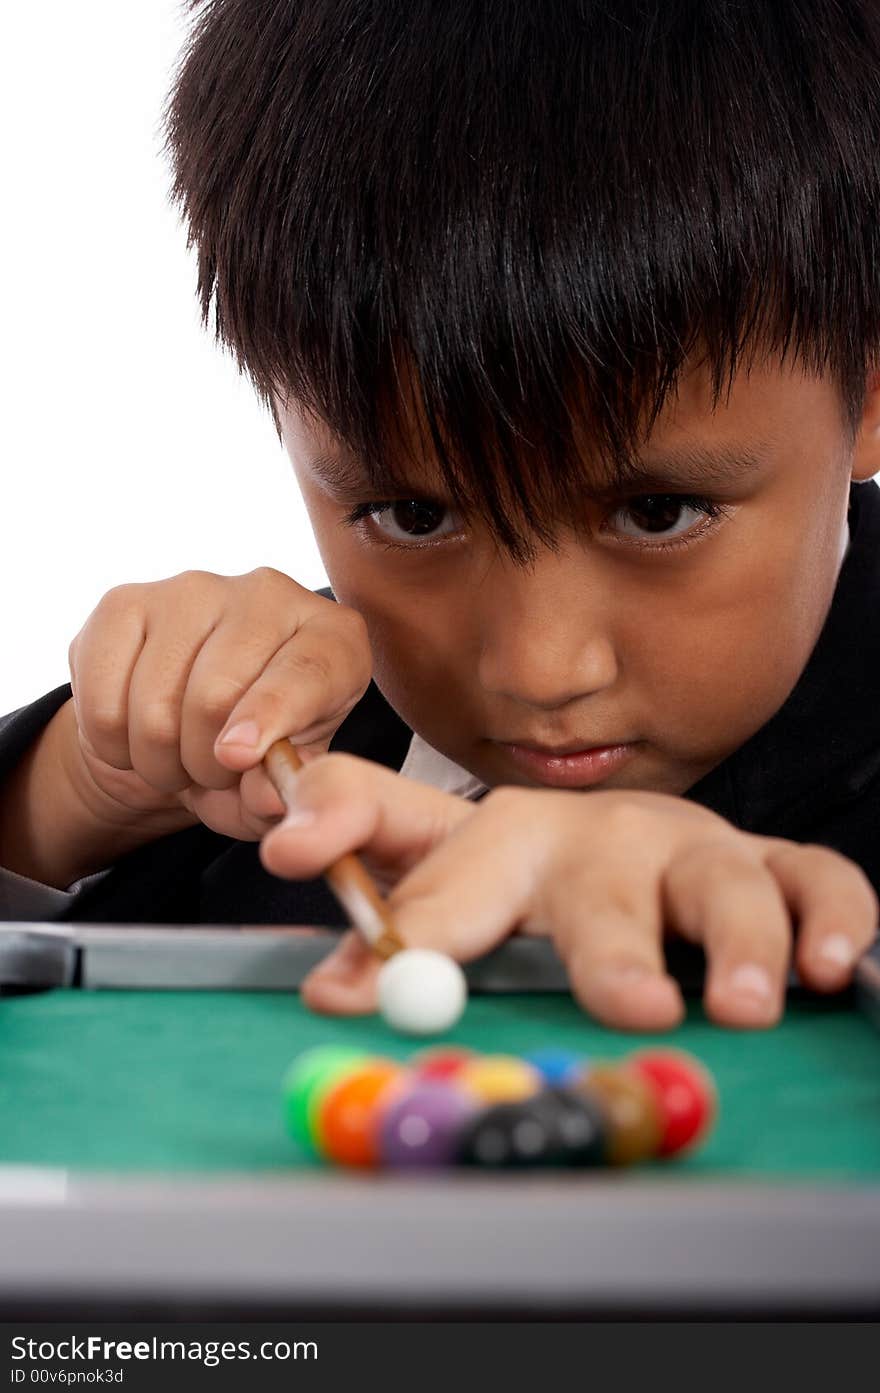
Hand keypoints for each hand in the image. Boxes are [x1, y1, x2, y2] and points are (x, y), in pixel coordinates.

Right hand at [65, 569, 370, 841]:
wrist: (189, 726)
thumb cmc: (256, 752)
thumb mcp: (280, 781)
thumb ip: (278, 792)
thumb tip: (267, 796)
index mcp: (332, 637)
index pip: (303, 673)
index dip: (268, 717)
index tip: (235, 756)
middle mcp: (269, 594)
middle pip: (216, 694)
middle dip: (204, 764)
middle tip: (209, 774)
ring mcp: (194, 590)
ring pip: (155, 703)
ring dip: (157, 760)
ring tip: (177, 760)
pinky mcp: (124, 601)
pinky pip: (101, 695)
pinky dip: (111, 742)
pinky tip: (135, 736)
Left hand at [260, 754, 877, 1029]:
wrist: (646, 845)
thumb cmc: (542, 882)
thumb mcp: (459, 889)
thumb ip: (397, 931)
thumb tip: (327, 992)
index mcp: (499, 840)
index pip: (416, 829)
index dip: (347, 828)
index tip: (291, 851)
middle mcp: (598, 838)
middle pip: (592, 881)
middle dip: (606, 942)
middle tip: (623, 1001)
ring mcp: (691, 850)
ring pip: (718, 880)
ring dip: (734, 940)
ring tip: (739, 1001)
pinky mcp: (775, 867)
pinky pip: (814, 882)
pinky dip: (829, 919)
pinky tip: (830, 967)